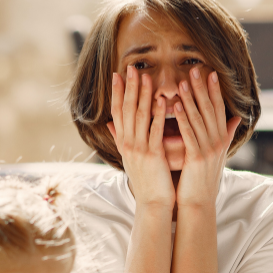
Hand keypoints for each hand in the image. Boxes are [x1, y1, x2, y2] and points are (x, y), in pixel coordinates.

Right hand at [107, 67, 174, 208]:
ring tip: (147, 77)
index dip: (118, 93)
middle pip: (127, 110)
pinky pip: (155, 131)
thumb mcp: (130, 158)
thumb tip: (110, 125)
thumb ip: (121, 139)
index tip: (118, 75)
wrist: (153, 204)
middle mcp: (128, 144)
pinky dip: (158, 115)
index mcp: (123, 143)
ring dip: (143, 96)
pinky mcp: (153, 156)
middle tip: (132, 68)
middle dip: (129, 88)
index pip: (118, 112)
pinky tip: (162, 101)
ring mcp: (139, 150)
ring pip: (140, 117)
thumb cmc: (146, 181)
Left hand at [174, 68, 240, 207]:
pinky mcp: (197, 159)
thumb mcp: (217, 154)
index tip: (210, 72)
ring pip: (199, 119)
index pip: (219, 109)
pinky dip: (182, 119)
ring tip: (184, 82)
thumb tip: (237, 117)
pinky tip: (175, 106)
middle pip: (211, 110)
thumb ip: (226, 134)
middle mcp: (217, 142)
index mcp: (221, 140)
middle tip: (196, 68)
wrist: (199, 204)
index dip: (215, 90)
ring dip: (191, 99)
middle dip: (203, 88)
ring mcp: (208, 150)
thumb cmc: (202, 180)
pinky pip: (189, 134)